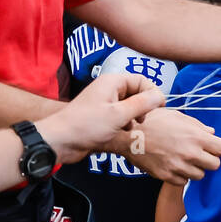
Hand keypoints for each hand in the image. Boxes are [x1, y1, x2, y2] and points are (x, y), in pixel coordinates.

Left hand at [36, 72, 164, 163]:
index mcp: (112, 82)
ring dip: (135, 116)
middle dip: (143, 106)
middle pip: (136, 92)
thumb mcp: (119, 115)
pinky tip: (123, 132)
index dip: (152, 92)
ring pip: (129, 105)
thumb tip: (160, 96)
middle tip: (143, 119)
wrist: (60, 141)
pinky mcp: (101, 115)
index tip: (159, 108)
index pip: (141, 80)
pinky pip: (120, 115)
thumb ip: (142, 104)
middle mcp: (108, 89)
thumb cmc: (86, 126)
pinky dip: (125, 122)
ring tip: (132, 127)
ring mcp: (104, 102)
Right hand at [127, 107, 220, 183]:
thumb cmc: (152, 121)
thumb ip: (197, 126)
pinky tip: (173, 164)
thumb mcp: (177, 116)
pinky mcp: (167, 176)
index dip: (217, 147)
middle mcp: (190, 153)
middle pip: (215, 165)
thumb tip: (211, 132)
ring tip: (183, 158)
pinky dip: (181, 175)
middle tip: (199, 154)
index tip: (211, 146)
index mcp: (196, 136)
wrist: (129, 134)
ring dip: (195, 168)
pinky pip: (183, 181)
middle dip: (209, 159)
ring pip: (200, 175)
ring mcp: (178, 166)